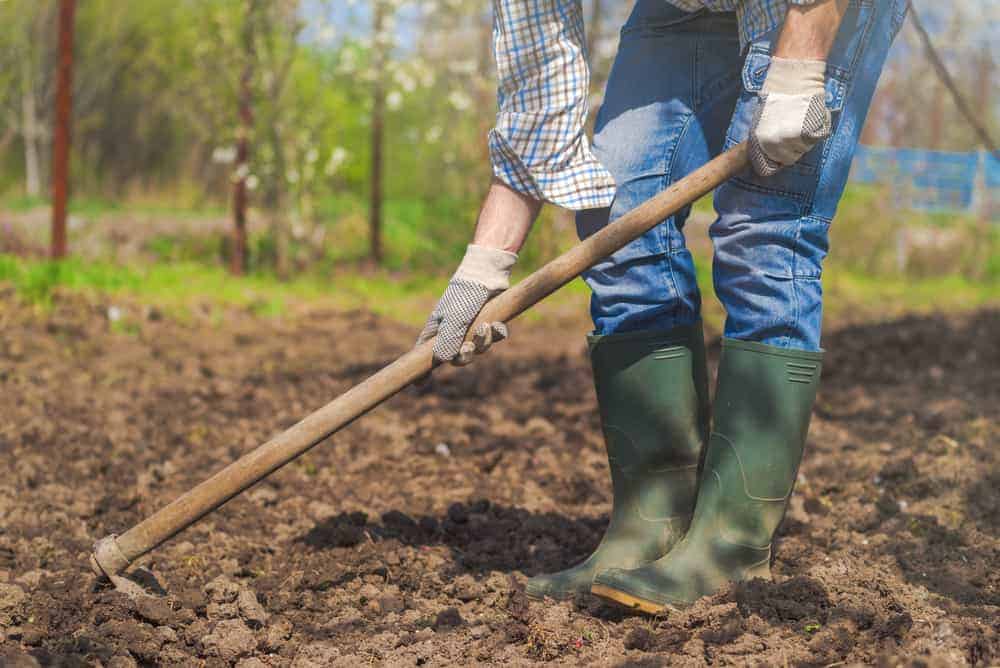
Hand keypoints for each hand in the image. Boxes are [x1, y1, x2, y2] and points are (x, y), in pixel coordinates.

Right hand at [416, 244, 516, 365]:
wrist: (485, 273)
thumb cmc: (464, 295)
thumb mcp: (455, 319)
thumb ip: (449, 340)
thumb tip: (442, 361)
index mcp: (436, 331)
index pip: (424, 355)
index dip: (422, 370)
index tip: (418, 384)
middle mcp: (451, 331)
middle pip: (456, 357)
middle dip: (465, 356)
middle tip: (469, 347)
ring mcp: (470, 327)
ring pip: (477, 348)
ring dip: (483, 342)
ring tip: (486, 327)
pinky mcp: (487, 321)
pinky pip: (493, 338)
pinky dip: (497, 333)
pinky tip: (498, 325)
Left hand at [749, 57, 831, 176]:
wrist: (792, 80)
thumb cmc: (775, 98)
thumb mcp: (761, 122)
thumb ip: (765, 140)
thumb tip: (768, 155)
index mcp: (763, 143)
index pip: (770, 166)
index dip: (776, 160)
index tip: (780, 153)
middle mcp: (778, 144)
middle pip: (789, 159)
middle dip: (792, 149)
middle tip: (793, 131)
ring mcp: (795, 139)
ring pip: (804, 149)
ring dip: (804, 140)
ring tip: (801, 121)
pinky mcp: (812, 132)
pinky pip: (817, 139)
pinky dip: (817, 130)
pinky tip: (811, 118)